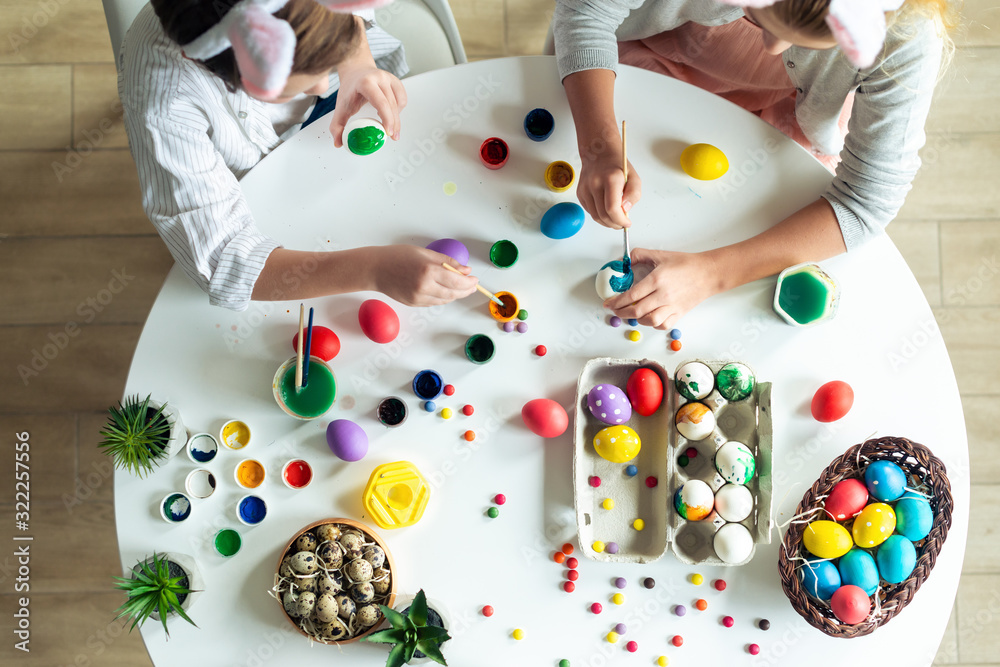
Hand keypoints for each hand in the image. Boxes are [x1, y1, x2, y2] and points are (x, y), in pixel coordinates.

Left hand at [329, 61, 406, 146]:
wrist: (355, 70)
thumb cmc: (350, 88)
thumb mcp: (341, 106)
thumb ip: (337, 125)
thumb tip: (338, 143)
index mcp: (366, 82)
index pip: (381, 102)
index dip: (387, 118)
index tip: (388, 132)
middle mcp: (379, 78)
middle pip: (391, 104)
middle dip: (394, 123)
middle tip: (392, 137)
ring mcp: (389, 78)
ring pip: (399, 102)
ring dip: (396, 117)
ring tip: (390, 126)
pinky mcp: (396, 81)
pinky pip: (402, 98)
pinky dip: (399, 109)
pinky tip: (391, 114)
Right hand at [370, 246, 478, 306]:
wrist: (375, 269)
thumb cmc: (397, 256)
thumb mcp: (424, 253)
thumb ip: (447, 262)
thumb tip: (465, 270)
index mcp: (428, 271)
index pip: (456, 281)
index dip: (468, 282)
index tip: (474, 279)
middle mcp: (424, 287)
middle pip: (453, 293)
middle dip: (465, 290)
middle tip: (472, 286)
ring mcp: (419, 298)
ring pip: (445, 300)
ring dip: (456, 295)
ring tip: (461, 288)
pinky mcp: (414, 303)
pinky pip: (434, 302)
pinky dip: (443, 298)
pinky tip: (446, 291)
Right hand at [577, 149, 641, 229]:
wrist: (599, 153)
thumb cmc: (617, 165)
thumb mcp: (633, 177)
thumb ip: (634, 194)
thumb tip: (625, 210)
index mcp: (610, 179)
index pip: (612, 208)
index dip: (620, 220)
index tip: (627, 223)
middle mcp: (595, 184)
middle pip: (603, 215)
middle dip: (615, 224)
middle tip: (622, 224)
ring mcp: (585, 189)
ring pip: (595, 216)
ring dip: (607, 222)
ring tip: (615, 219)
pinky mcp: (580, 193)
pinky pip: (590, 211)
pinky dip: (599, 215)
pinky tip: (606, 211)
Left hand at [603, 248, 720, 329]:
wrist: (708, 273)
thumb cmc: (685, 264)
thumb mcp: (660, 254)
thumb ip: (639, 255)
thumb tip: (623, 262)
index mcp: (657, 279)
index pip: (631, 295)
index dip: (616, 302)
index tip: (608, 303)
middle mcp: (664, 295)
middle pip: (637, 311)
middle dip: (621, 312)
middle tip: (615, 310)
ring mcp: (672, 306)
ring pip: (649, 321)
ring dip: (636, 319)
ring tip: (632, 313)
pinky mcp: (679, 314)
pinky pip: (662, 325)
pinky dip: (652, 324)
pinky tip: (648, 317)